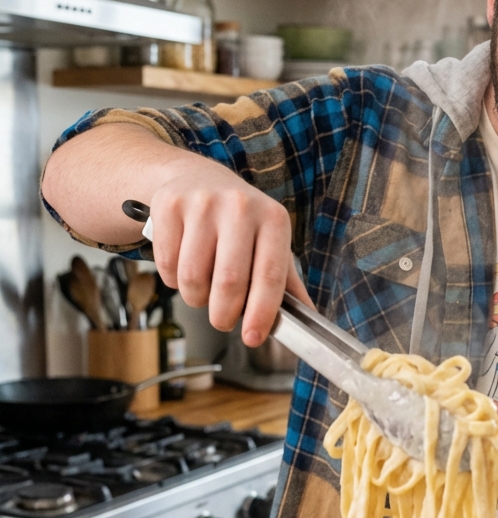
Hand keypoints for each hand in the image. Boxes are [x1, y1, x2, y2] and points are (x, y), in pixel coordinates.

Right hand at [149, 156, 310, 344]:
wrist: (198, 178)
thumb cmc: (241, 222)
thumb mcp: (270, 242)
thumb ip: (286, 283)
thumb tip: (309, 322)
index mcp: (273, 219)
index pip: (270, 276)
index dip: (261, 313)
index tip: (252, 338)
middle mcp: (240, 206)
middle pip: (229, 282)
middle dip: (223, 315)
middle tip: (223, 320)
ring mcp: (202, 203)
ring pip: (192, 278)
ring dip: (196, 299)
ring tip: (204, 289)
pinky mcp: (169, 205)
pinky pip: (167, 266)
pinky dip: (173, 280)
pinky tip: (184, 265)